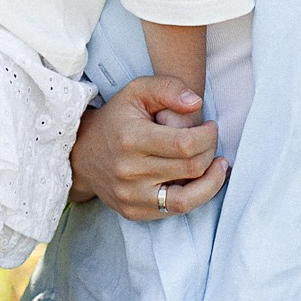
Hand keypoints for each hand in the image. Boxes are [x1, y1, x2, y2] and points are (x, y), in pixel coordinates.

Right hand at [71, 75, 225, 223]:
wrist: (82, 153)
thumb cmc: (116, 118)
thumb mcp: (137, 91)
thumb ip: (168, 88)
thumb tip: (196, 103)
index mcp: (132, 138)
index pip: (185, 144)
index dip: (208, 136)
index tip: (210, 126)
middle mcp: (130, 171)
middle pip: (191, 169)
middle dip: (211, 153)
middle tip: (211, 142)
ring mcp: (131, 195)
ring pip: (187, 199)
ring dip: (212, 183)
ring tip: (219, 167)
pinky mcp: (133, 212)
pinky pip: (174, 211)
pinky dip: (194, 196)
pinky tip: (199, 181)